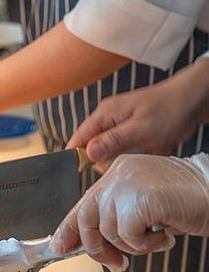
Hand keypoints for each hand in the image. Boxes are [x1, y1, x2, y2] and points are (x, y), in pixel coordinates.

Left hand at [50, 154, 208, 270]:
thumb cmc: (185, 204)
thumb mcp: (143, 208)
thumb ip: (117, 217)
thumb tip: (89, 244)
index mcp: (117, 172)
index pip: (84, 203)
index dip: (69, 228)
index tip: (60, 247)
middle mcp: (118, 173)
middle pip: (87, 218)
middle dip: (97, 248)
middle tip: (115, 264)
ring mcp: (128, 183)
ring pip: (108, 230)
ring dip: (133, 246)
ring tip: (156, 238)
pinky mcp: (141, 198)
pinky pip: (129, 235)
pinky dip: (147, 245)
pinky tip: (164, 236)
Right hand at [67, 62, 208, 163]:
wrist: (195, 99)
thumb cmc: (170, 108)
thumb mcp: (141, 128)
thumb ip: (113, 141)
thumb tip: (88, 153)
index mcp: (105, 114)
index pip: (78, 138)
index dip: (77, 156)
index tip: (83, 172)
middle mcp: (109, 120)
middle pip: (91, 148)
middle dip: (102, 161)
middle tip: (120, 166)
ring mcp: (120, 128)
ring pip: (108, 153)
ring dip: (119, 160)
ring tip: (135, 158)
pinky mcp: (131, 135)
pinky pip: (123, 152)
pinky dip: (131, 158)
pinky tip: (142, 156)